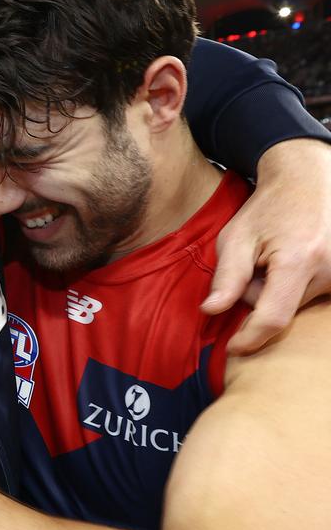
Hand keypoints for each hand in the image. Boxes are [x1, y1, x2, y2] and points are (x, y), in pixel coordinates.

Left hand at [201, 139, 330, 353]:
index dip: (250, 339)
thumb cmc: (269, 208)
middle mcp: (328, 271)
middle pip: (281, 311)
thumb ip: (226, 277)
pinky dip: (292, 288)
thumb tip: (211, 311)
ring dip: (276, 292)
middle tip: (254, 264)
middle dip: (258, 297)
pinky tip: (291, 264)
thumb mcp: (237, 237)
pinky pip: (308, 297)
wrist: (308, 182)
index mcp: (299, 261)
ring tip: (276, 258)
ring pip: (294, 306)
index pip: (273, 318)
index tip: (233, 348)